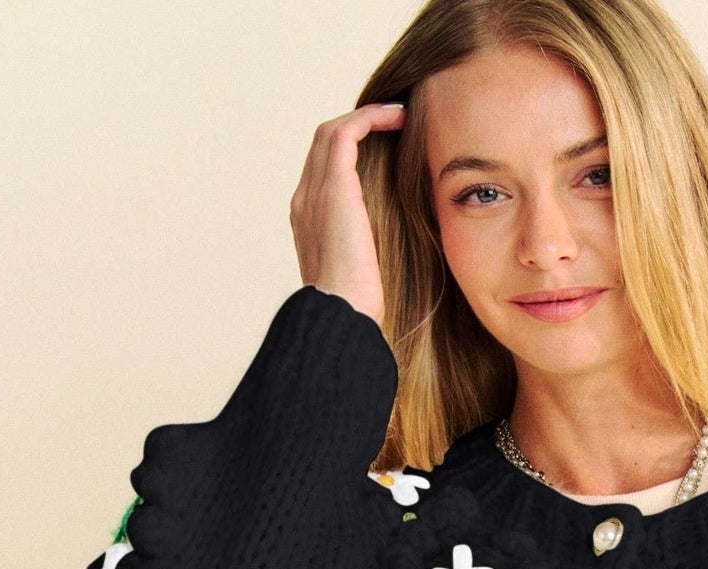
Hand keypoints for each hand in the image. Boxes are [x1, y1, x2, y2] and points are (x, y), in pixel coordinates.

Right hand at [289, 102, 406, 325]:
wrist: (341, 315)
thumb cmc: (357, 308)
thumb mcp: (362, 274)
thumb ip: (370, 252)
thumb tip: (402, 250)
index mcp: (308, 221)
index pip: (322, 172)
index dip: (351, 153)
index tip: (383, 149)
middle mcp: (304, 200)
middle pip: (323, 145)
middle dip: (356, 127)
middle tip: (393, 123)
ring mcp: (314, 192)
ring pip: (332, 133)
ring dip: (365, 117)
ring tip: (398, 114)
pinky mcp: (333, 187)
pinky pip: (346, 133)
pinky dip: (369, 118)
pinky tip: (396, 117)